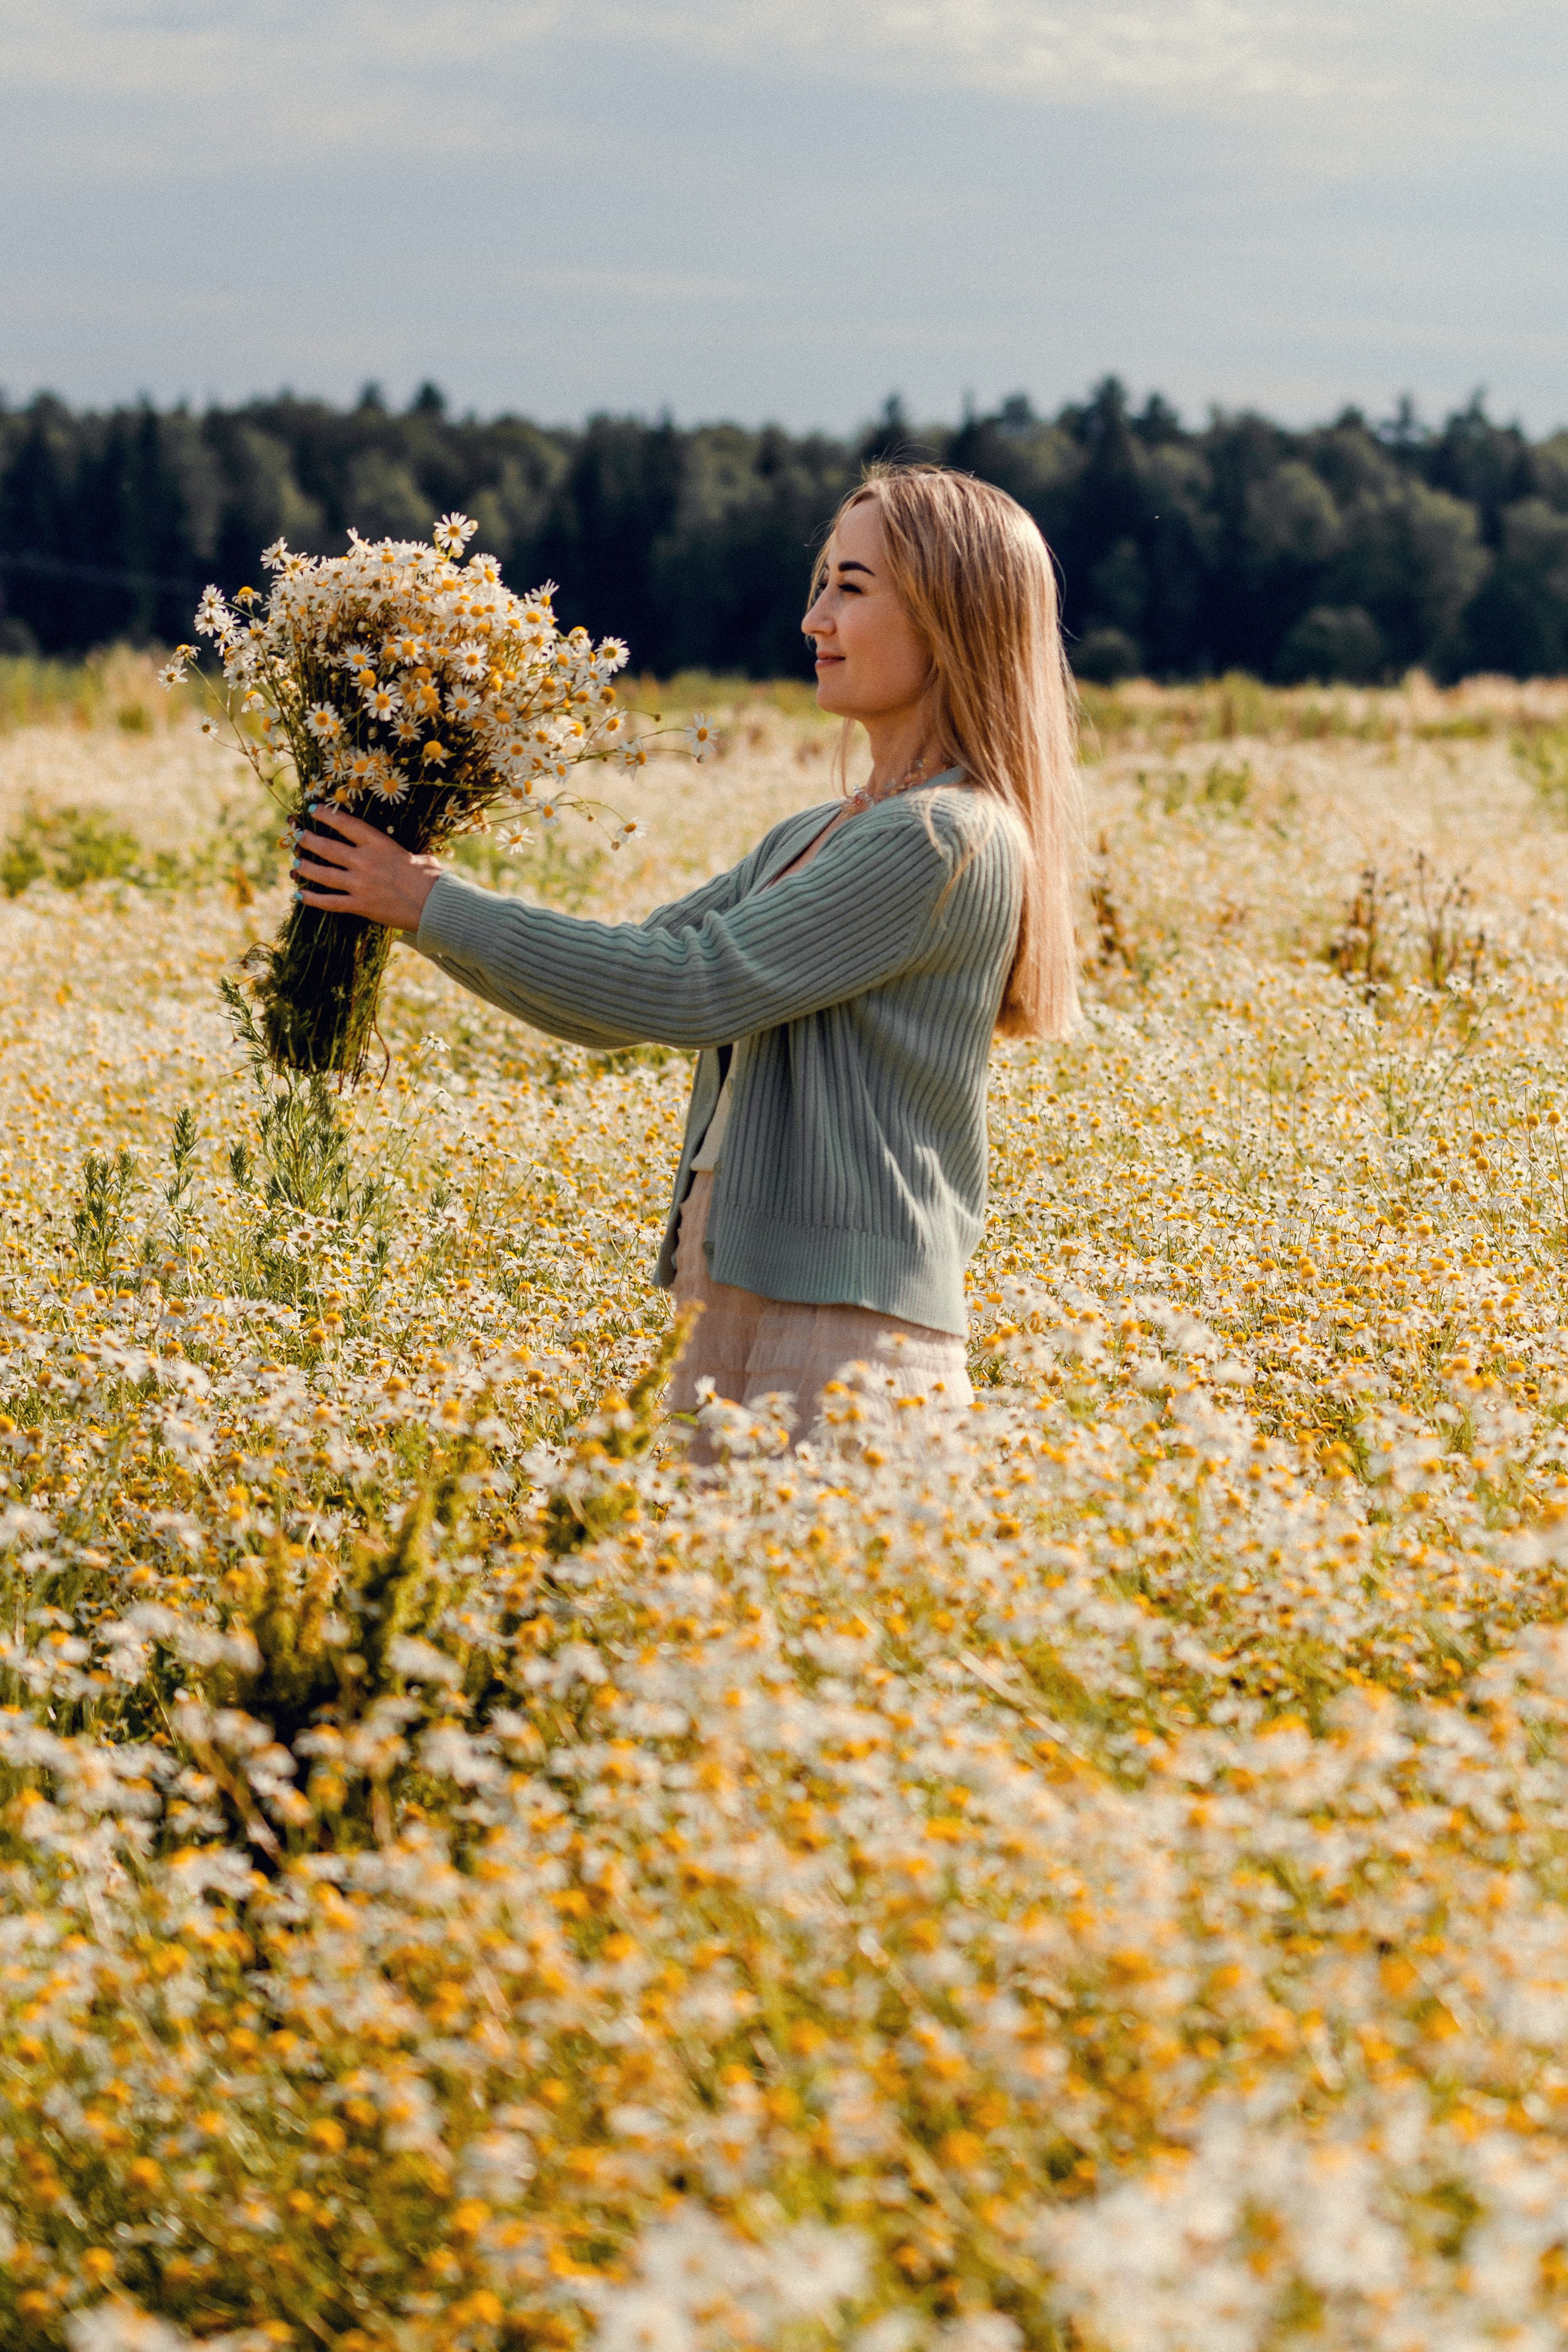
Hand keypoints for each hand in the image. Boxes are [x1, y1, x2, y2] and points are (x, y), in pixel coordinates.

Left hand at [291, 805, 443, 930]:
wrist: (435, 906)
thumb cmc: (432, 880)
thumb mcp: (421, 858)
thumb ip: (411, 855)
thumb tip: (419, 859)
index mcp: (379, 844)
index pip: (346, 825)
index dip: (326, 815)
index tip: (312, 809)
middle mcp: (365, 861)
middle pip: (327, 848)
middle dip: (308, 840)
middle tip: (297, 836)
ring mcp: (360, 884)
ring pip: (323, 874)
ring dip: (305, 867)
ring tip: (295, 862)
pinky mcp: (360, 906)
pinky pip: (330, 902)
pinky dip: (312, 899)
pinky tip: (299, 895)